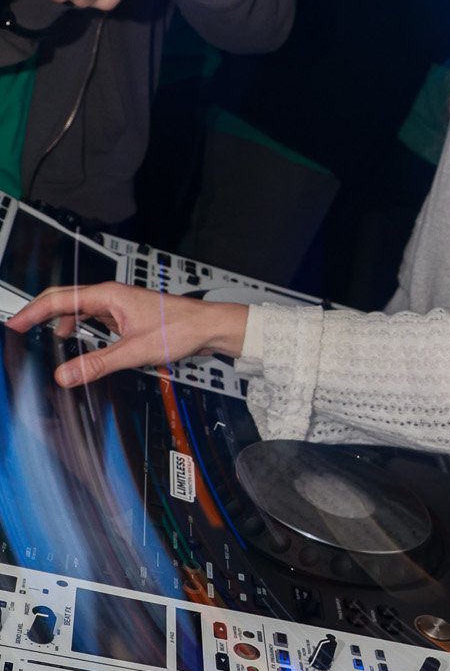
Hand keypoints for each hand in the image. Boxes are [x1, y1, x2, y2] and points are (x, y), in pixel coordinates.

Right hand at [6, 282, 248, 387]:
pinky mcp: (126, 316)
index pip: (58, 299)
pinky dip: (81, 329)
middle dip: (41, 315)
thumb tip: (66, 375)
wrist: (208, 327)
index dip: (32, 312)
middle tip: (20, 330)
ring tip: (46, 340)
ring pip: (79, 310)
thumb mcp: (134, 351)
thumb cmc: (181, 328)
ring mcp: (118, 305)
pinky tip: (79, 343)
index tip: (14, 324)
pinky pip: (94, 319)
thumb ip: (98, 364)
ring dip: (62, 323)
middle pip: (64, 300)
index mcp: (108, 296)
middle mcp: (111, 296)